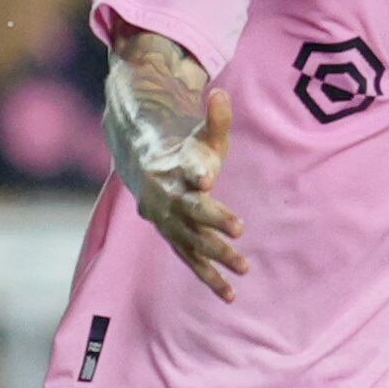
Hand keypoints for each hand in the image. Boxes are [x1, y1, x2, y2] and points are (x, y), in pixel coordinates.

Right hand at [111, 69, 245, 297]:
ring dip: (216, 255)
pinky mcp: (174, 239)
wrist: (144, 168)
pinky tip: (231, 295)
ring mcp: (169, 221)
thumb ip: (216, 117)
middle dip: (213, 220)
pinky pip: (191, 261)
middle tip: (239, 228)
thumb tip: (220, 92)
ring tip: (244, 267)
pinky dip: (210, 277)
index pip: (186, 167)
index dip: (196, 170)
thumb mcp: (202, 134)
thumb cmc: (185, 151)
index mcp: (176, 166)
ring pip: (192, 240)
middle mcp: (168, 196)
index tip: (206, 176)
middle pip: (190, 210)